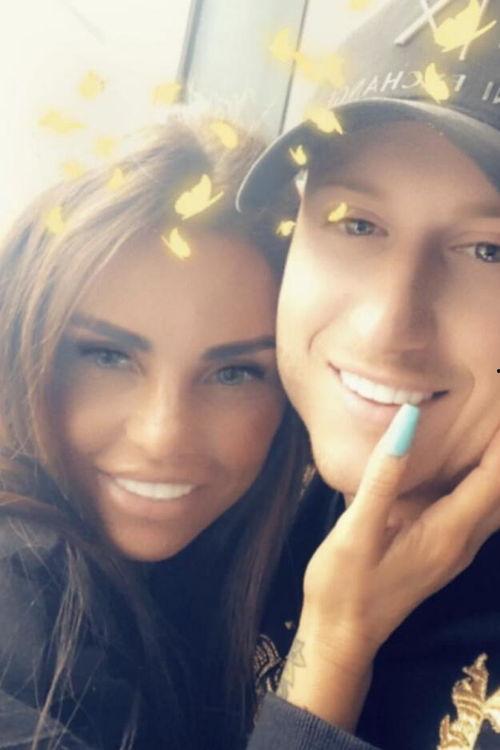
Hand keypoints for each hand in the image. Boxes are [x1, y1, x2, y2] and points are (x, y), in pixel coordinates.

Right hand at [276, 406, 499, 730]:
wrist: (341, 637)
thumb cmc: (343, 586)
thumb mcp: (357, 531)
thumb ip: (383, 476)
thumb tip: (407, 421)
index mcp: (447, 532)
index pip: (494, 477)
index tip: (499, 400)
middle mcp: (462, 542)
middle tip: (494, 410)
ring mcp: (454, 550)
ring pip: (493, 503)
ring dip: (495, 467)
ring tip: (486, 431)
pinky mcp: (442, 552)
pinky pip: (477, 510)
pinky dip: (481, 482)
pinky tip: (462, 464)